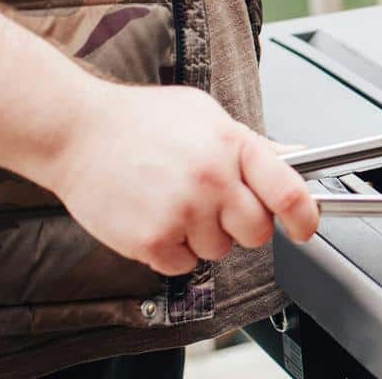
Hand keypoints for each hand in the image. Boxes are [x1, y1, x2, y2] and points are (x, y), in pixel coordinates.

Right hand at [44, 81, 318, 276]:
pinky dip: (173, 251)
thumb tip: (296, 157)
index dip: (305, 216)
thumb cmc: (141, 121)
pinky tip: (155, 217)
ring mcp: (182, 211)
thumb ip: (252, 143)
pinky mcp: (152, 239)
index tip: (305, 227)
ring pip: (220, 250)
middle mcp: (212, 179)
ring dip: (203, 236)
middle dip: (244, 225)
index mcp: (233, 146)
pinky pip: (184, 264)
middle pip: (258, 231)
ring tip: (175, 202)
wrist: (76, 132)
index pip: (288, 191)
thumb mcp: (206, 115)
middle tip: (217, 206)